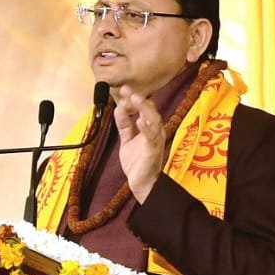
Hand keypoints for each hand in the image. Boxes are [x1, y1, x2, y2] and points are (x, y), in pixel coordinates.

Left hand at [114, 86, 164, 202]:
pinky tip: (140, 120)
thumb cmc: (138, 163)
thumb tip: (119, 108)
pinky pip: (151, 137)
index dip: (133, 98)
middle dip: (138, 99)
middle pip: (150, 110)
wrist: (142, 184)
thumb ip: (124, 124)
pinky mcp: (153, 151)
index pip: (143, 108)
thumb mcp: (127, 139)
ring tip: (135, 99)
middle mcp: (155, 131)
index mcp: (149, 127)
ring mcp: (155, 140)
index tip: (123, 89)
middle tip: (127, 90)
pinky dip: (146, 128)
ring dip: (144, 108)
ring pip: (153, 120)